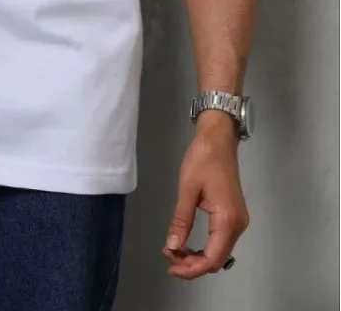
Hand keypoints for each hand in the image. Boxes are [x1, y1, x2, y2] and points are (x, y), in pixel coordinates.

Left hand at [162, 115, 249, 278]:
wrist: (218, 139)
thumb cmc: (202, 159)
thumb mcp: (187, 188)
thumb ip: (181, 220)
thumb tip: (172, 247)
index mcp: (227, 219)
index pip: (212, 258)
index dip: (191, 268)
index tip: (170, 266)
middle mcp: (238, 225)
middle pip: (217, 259)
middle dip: (193, 265)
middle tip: (169, 259)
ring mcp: (238, 221)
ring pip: (220, 252)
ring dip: (198, 257)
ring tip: (174, 252)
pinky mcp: (234, 216)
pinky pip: (220, 241)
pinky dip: (205, 247)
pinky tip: (188, 244)